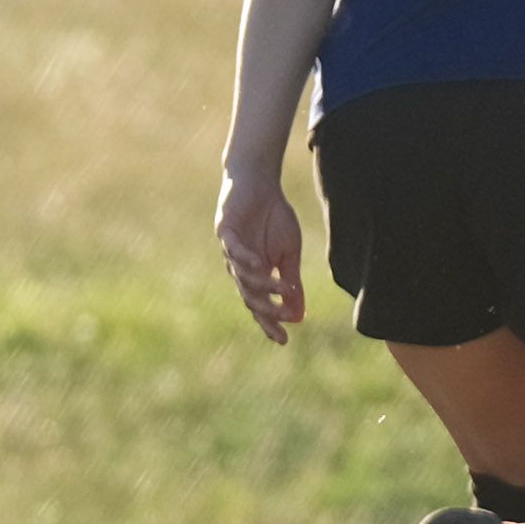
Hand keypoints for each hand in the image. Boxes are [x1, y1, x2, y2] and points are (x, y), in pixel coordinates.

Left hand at [215, 168, 306, 342]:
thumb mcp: (289, 254)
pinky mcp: (225, 230)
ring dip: (264, 284)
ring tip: (284, 287)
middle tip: (285, 318)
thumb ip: (291, 283)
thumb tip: (299, 316)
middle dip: (267, 310)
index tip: (284, 340)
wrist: (260, 183)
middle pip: (250, 297)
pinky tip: (258, 264)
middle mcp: (239, 268)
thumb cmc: (274, 217)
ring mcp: (231, 250)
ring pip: (243, 276)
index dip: (270, 323)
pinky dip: (244, 258)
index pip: (260, 306)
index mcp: (255, 276)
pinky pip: (232, 249)